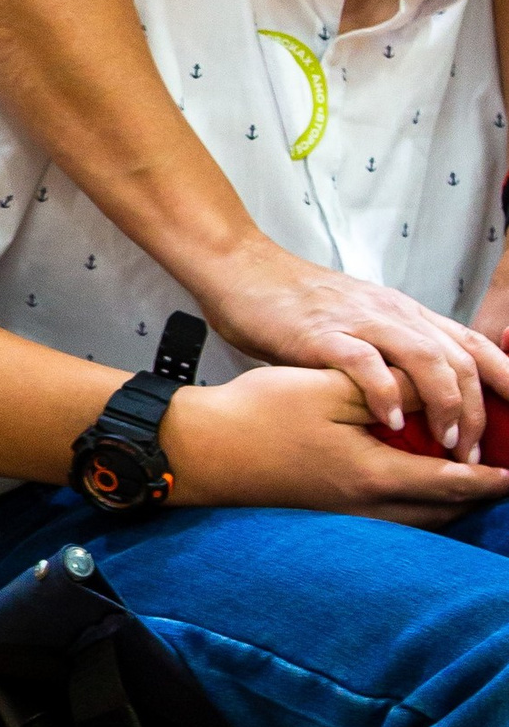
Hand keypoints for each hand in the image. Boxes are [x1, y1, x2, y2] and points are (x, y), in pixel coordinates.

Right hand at [166, 363, 508, 520]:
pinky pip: (390, 516)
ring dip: (448, 503)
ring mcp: (344, 512)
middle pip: (441, 510)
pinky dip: (417, 504)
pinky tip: (413, 487)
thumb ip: (387, 391)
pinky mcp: (326, 510)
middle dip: (477, 497)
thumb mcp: (327, 389)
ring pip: (416, 518)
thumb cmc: (258, 414)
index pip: (451, 480)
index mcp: (373, 473)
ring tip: (468, 484)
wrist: (199, 450)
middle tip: (501, 479)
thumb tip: (431, 394)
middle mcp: (366, 503)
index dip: (490, 478)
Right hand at [188, 231, 508, 463]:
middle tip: (476, 455)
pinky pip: (364, 362)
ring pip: (425, 359)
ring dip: (444, 405)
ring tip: (448, 445)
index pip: (474, 347)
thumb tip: (425, 395)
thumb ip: (394, 352)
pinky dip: (384, 393)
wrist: (244, 270)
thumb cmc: (298, 306)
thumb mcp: (360, 324)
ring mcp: (360, 323)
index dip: (505, 383)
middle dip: (476, 413)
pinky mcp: (322, 333)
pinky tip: (390, 422)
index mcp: (406, 316)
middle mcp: (393, 316)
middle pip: (459, 361)